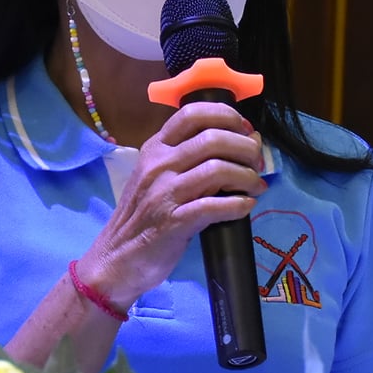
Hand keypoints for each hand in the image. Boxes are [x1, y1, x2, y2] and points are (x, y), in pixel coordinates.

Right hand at [79, 102, 265, 307]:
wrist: (116, 259)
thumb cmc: (143, 217)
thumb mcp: (159, 178)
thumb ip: (193, 159)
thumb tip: (246, 140)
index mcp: (155, 148)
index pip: (193, 113)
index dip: (228, 116)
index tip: (245, 131)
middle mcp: (158, 165)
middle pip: (213, 138)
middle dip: (246, 149)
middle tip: (256, 163)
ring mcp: (164, 193)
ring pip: (218, 169)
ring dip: (247, 176)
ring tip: (255, 187)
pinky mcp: (173, 222)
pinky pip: (215, 206)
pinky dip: (238, 205)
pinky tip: (245, 207)